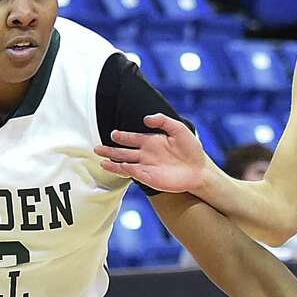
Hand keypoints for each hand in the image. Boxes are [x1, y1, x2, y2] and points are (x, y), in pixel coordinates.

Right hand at [94, 114, 210, 192]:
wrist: (200, 169)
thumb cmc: (191, 149)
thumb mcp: (178, 128)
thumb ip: (162, 121)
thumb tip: (146, 118)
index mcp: (151, 142)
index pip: (131, 138)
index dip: (121, 136)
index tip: (113, 134)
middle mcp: (146, 154)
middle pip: (123, 152)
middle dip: (110, 150)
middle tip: (96, 149)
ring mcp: (147, 167)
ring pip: (125, 164)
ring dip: (113, 163)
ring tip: (101, 161)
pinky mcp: (150, 178)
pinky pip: (135, 173)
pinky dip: (126, 170)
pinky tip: (119, 166)